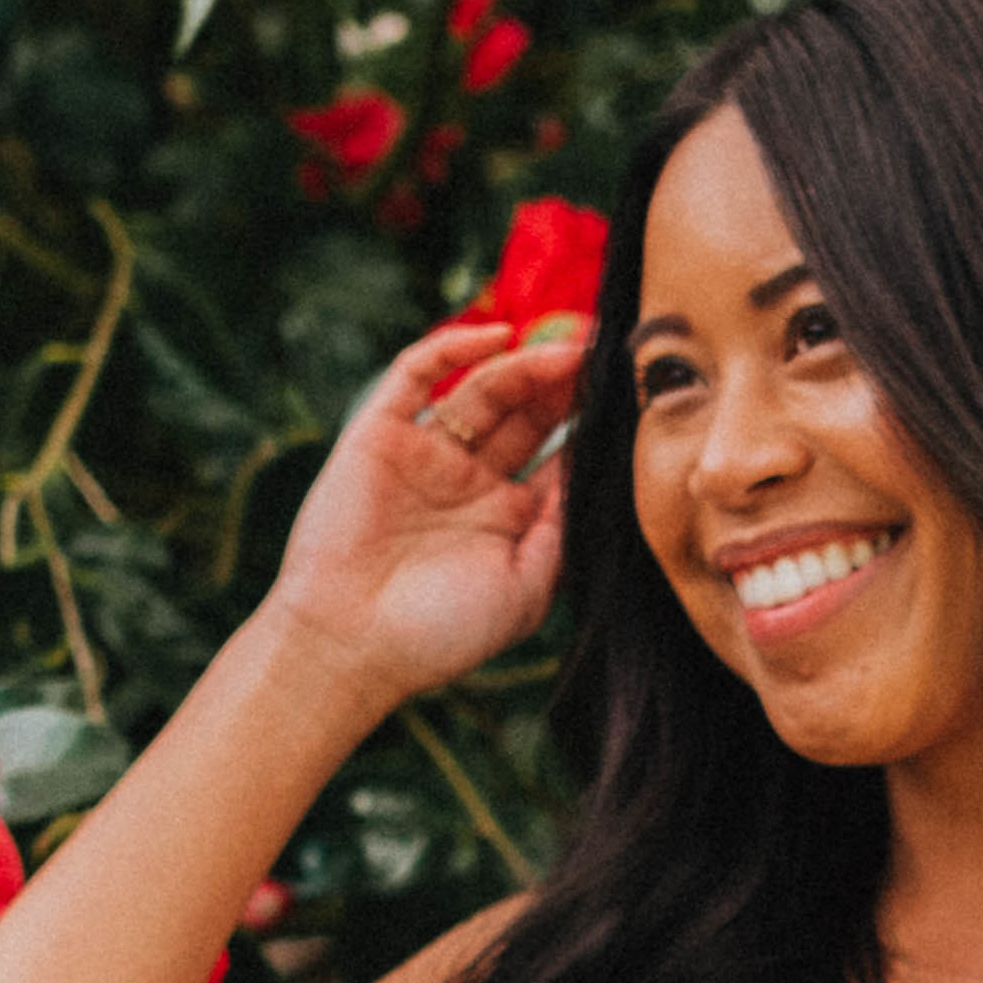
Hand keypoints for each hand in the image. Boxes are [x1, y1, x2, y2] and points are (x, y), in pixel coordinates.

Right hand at [255, 311, 584, 713]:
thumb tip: (594, 473)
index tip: (633, 399)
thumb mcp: (526, 590)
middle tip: (606, 354)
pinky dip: (454, 349)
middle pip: (528, 415)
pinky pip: (415, 376)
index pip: (560, 457)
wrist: (349, 644)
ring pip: (484, 389)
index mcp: (508, 519)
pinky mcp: (379, 434)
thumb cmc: (440, 633)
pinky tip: (500, 337)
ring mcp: (425, 454)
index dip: (592, 426)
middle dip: (566, 385)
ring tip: (571, 349)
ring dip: (527, 364)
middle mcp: (469, 481)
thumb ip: (562, 530)